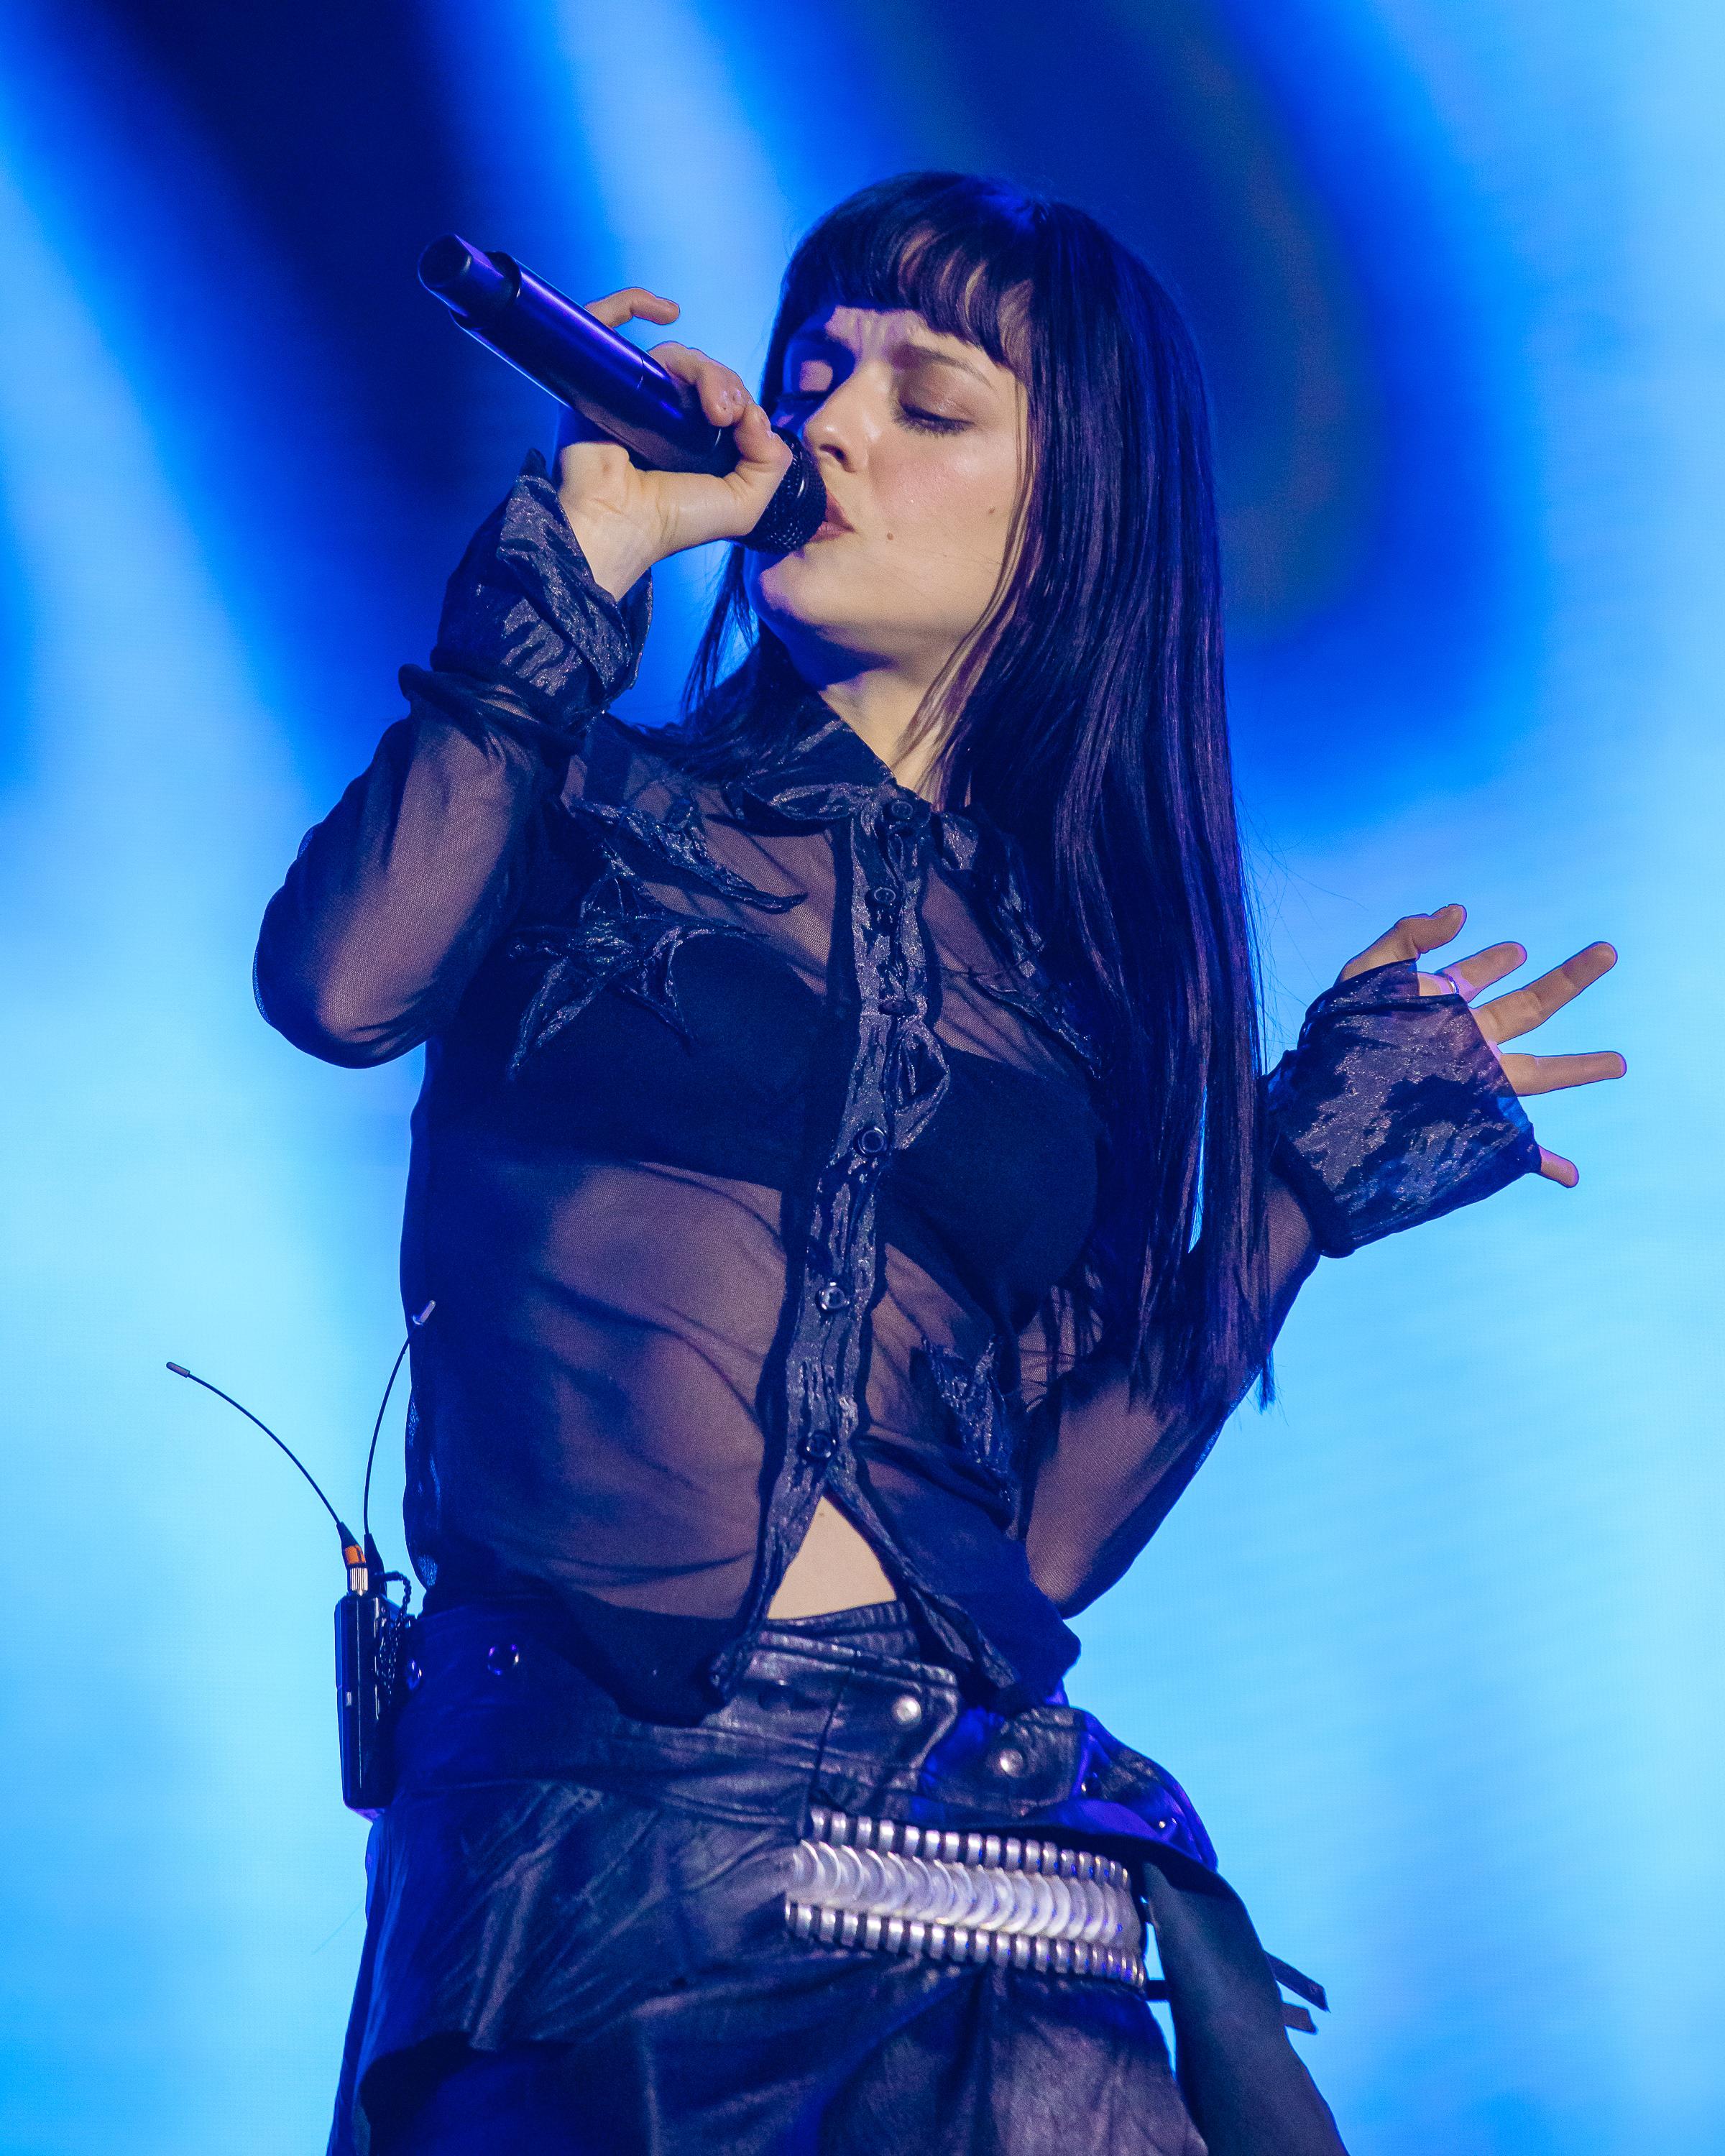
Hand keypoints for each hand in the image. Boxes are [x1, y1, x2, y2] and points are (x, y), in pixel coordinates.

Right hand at [550, 288, 791, 602]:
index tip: (745, 426)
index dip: (742, 401)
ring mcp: (632, 395)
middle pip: (704, 373)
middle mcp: (665, 415)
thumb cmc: (673, 521)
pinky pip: (610, 321)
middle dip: (726, 384)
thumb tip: (758, 416)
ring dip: (702, 367)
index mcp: (697, 440)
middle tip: (726, 414)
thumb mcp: (745, 503)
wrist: (618, 524)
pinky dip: (635, 302)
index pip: (727, 397)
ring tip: (712, 403)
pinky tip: (667, 311)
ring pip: (673, 355)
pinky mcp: (600, 379)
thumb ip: (769, 462)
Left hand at [1339, 903, 1624, 1186]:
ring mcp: (1469, 1087)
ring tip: (1619, 1063)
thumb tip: (1459, 912)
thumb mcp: (1363, 978)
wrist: (1322, 1115)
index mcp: (1441, 1012)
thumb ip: (1407, 938)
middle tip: (1607, 951)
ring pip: (1536, 1073)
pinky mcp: (1467, 1125)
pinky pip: (1513, 1149)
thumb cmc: (1335, 1046)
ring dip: (1579, 1068)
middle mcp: (1463, 1047)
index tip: (1517, 951)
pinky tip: (1571, 1176)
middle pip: (1528, 1008)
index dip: (1494, 960)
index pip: (1476, 976)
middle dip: (1569, 980)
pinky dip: (1544, 1163)